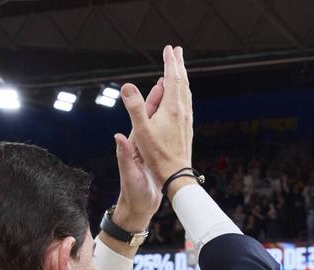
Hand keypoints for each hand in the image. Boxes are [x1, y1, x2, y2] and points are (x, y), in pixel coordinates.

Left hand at [112, 77, 164, 228]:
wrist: (138, 208)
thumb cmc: (133, 193)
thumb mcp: (129, 174)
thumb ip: (124, 155)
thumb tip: (118, 137)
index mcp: (135, 144)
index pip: (144, 116)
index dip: (152, 99)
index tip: (160, 82)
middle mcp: (142, 143)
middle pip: (152, 115)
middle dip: (160, 97)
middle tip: (168, 78)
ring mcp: (150, 150)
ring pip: (160, 123)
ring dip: (167, 108)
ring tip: (174, 94)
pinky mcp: (156, 157)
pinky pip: (165, 136)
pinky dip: (171, 124)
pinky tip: (177, 120)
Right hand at [121, 46, 192, 188]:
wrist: (177, 175)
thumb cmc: (157, 155)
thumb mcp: (141, 131)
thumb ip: (134, 107)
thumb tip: (126, 86)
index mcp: (172, 108)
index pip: (172, 78)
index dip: (170, 62)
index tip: (169, 49)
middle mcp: (182, 111)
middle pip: (182, 82)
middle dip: (179, 65)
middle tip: (177, 51)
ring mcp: (186, 119)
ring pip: (186, 92)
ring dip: (182, 77)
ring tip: (179, 68)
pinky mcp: (187, 127)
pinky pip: (186, 102)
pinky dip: (183, 91)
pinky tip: (182, 95)